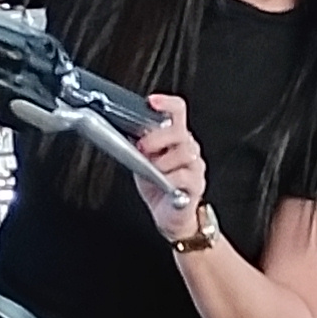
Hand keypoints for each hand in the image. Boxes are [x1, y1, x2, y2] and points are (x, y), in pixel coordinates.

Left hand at [136, 96, 209, 238]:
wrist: (170, 216)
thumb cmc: (158, 184)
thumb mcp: (142, 160)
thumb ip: (137, 142)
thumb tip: (120, 126)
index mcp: (175, 137)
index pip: (176, 111)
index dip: (166, 103)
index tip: (152, 101)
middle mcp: (188, 148)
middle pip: (179, 131)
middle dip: (157, 138)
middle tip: (142, 148)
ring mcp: (195, 165)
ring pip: (183, 153)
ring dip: (162, 161)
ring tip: (153, 171)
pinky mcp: (196, 184)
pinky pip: (184, 176)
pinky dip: (170, 179)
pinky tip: (163, 183)